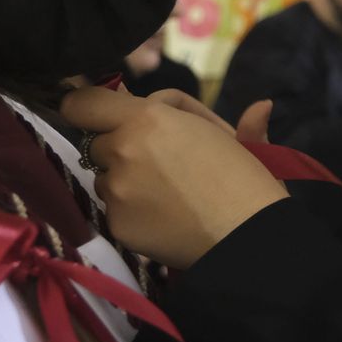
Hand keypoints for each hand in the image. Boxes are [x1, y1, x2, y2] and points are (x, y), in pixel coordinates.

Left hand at [61, 88, 287, 267]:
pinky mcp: (117, 225)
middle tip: (157, 162)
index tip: (103, 117)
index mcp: (147, 118)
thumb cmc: (248, 179)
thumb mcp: (229, 136)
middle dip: (120, 148)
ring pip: (105, 179)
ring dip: (125, 181)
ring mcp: (116, 191)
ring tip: (165, 195)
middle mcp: (122, 150)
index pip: (83, 103)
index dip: (89, 109)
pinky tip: (163, 218)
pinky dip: (133, 212)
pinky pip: (115, 211)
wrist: (249, 238)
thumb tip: (258, 105)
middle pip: (97, 143)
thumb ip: (208, 116)